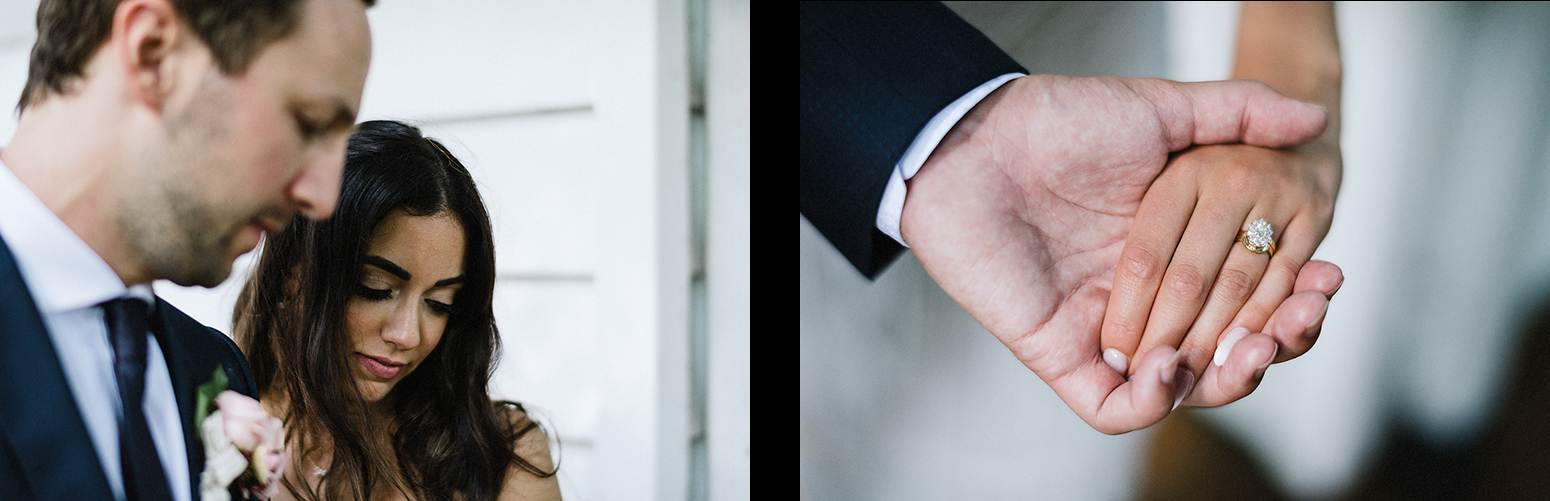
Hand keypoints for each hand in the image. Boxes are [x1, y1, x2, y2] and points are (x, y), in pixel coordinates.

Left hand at [899, 74, 1332, 433]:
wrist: (975, 141)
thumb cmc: (1058, 122)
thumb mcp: (1160, 112)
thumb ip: (1236, 113)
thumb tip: (1313, 120)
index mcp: (1174, 251)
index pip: (1249, 299)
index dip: (1295, 298)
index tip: (1330, 276)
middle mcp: (1143, 297)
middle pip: (1225, 351)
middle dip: (1275, 343)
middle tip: (1301, 316)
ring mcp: (1102, 329)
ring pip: (1180, 389)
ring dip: (1228, 379)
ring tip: (1254, 346)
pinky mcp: (1058, 354)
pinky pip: (1112, 408)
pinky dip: (1151, 402)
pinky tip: (1173, 366)